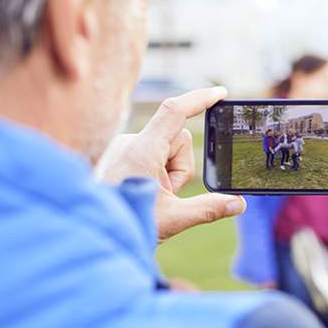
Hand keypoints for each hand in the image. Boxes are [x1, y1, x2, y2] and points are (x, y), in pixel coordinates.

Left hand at [96, 87, 245, 241]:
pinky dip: (157, 174)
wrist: (87, 235)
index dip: (200, 99)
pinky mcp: (120, 158)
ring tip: (153, 197)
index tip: (221, 93)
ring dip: (169, 173)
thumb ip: (209, 208)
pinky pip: (151, 157)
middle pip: (178, 140)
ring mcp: (123, 150)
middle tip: (167, 195)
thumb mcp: (174, 218)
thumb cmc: (125, 223)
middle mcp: (131, 143)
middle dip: (182, 167)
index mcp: (143, 149)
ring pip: (166, 151)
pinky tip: (145, 193)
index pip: (176, 111)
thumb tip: (239, 204)